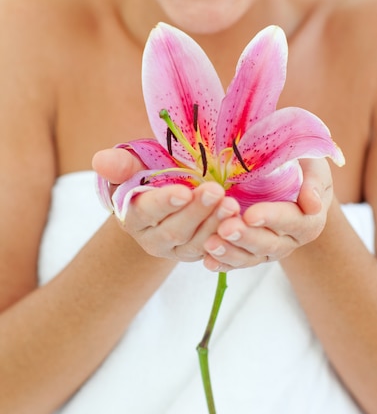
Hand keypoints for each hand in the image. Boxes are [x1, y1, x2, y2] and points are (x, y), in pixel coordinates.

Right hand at [92, 148, 239, 260]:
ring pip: (196, 243)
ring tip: (232, 205)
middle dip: (196, 212)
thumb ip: (121, 164)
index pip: (145, 211)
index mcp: (133, 215)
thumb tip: (99, 160)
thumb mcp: (135, 166)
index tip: (183, 191)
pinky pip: (213, 252)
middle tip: (216, 191)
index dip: (163, 203)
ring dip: (215, 224)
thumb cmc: (150, 175)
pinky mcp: (197, 254)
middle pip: (174, 230)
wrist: (168, 193)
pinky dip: (226, 239)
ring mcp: (176, 249)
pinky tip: (239, 223)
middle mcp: (152, 238)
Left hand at [202, 158, 333, 271]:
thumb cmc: (300, 166)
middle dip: (246, 237)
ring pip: (251, 257)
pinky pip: (236, 263)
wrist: (287, 178)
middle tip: (225, 228)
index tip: (250, 215)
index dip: (272, 218)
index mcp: (309, 220)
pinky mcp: (250, 254)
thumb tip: (312, 204)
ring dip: (230, 252)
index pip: (292, 221)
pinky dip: (222, 264)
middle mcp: (290, 240)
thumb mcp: (313, 166)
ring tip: (210, 244)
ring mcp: (269, 250)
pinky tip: (207, 261)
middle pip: (269, 244)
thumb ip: (314, 181)